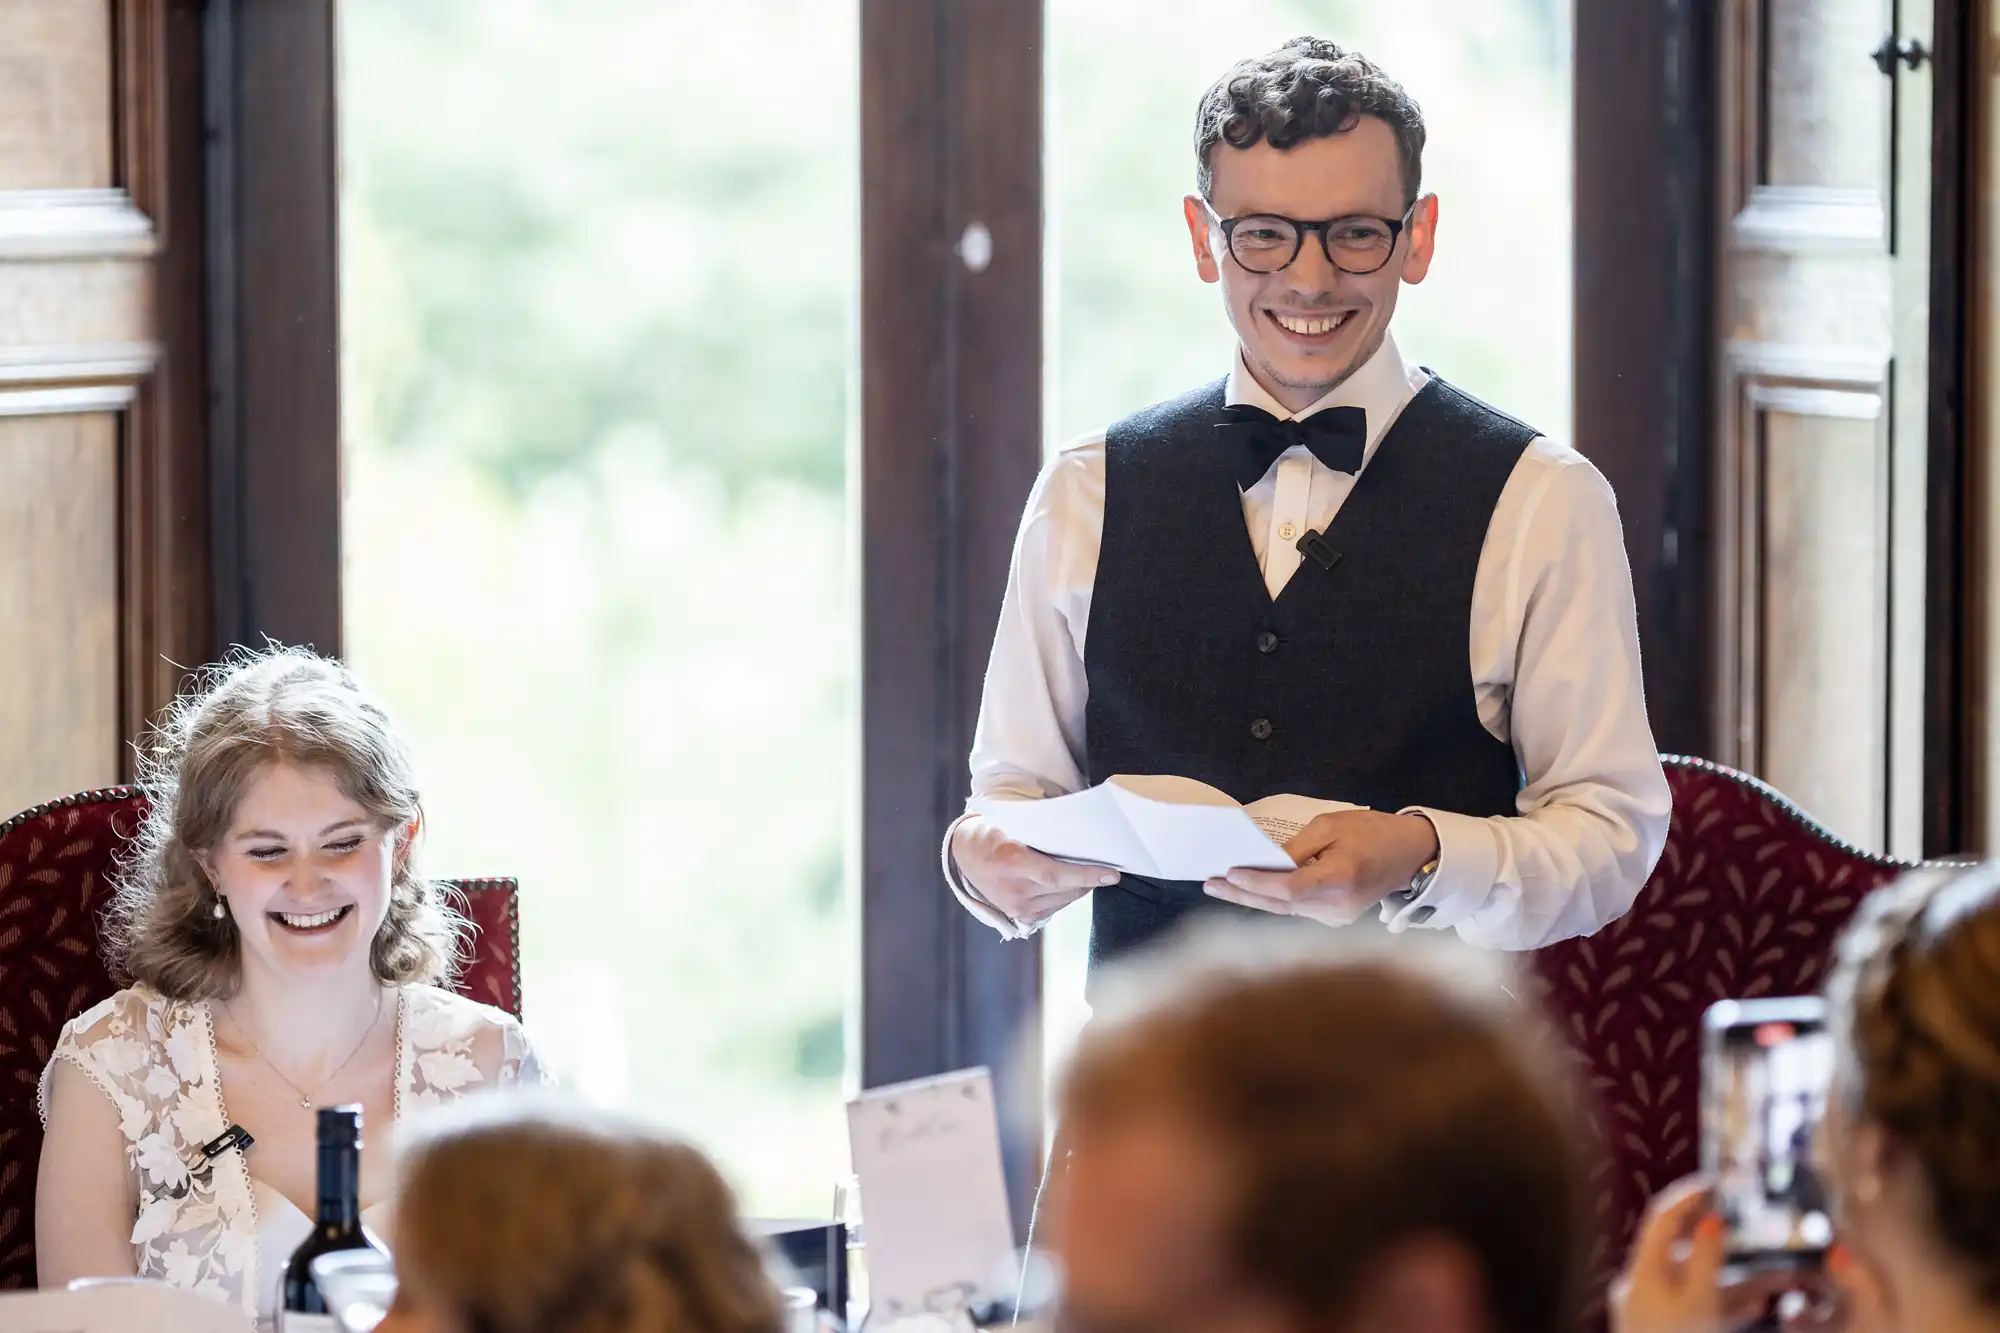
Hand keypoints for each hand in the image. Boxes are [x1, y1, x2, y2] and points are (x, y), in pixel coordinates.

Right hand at [950, 815, 1118, 927]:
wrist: (966, 854)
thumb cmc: (995, 832)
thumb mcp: (1015, 824)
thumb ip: (1045, 833)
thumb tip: (1083, 838)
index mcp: (1011, 863)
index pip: (1056, 874)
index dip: (1087, 875)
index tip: (1112, 874)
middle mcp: (1014, 891)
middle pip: (1065, 888)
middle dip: (1090, 879)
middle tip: (1106, 868)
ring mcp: (1016, 907)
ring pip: (1064, 899)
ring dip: (1079, 887)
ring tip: (1087, 872)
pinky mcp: (1020, 917)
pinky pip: (1055, 907)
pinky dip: (1066, 894)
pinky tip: (1068, 883)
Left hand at [1201, 810, 1437, 925]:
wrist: (1410, 855)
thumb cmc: (1372, 831)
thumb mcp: (1332, 825)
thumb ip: (1297, 847)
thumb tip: (1264, 863)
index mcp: (1341, 877)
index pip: (1290, 888)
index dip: (1257, 883)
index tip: (1229, 873)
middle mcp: (1338, 906)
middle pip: (1280, 904)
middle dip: (1242, 893)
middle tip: (1210, 884)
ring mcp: (1337, 918)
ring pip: (1285, 910)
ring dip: (1253, 898)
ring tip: (1219, 887)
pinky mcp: (1335, 920)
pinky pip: (1297, 910)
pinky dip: (1272, 900)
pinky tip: (1249, 891)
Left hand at [1611, 1177, 1804, 1332]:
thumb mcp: (1699, 1302)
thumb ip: (1705, 1258)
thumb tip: (1713, 1218)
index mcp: (1643, 1272)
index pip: (1661, 1217)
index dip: (1688, 1195)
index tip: (1719, 1182)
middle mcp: (1644, 1287)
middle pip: (1685, 1249)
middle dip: (1726, 1240)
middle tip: (1756, 1226)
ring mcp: (1656, 1312)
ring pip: (1702, 1284)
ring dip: (1740, 1278)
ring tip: (1782, 1272)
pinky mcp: (1673, 1331)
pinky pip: (1704, 1309)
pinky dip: (1731, 1304)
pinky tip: (1765, 1304)